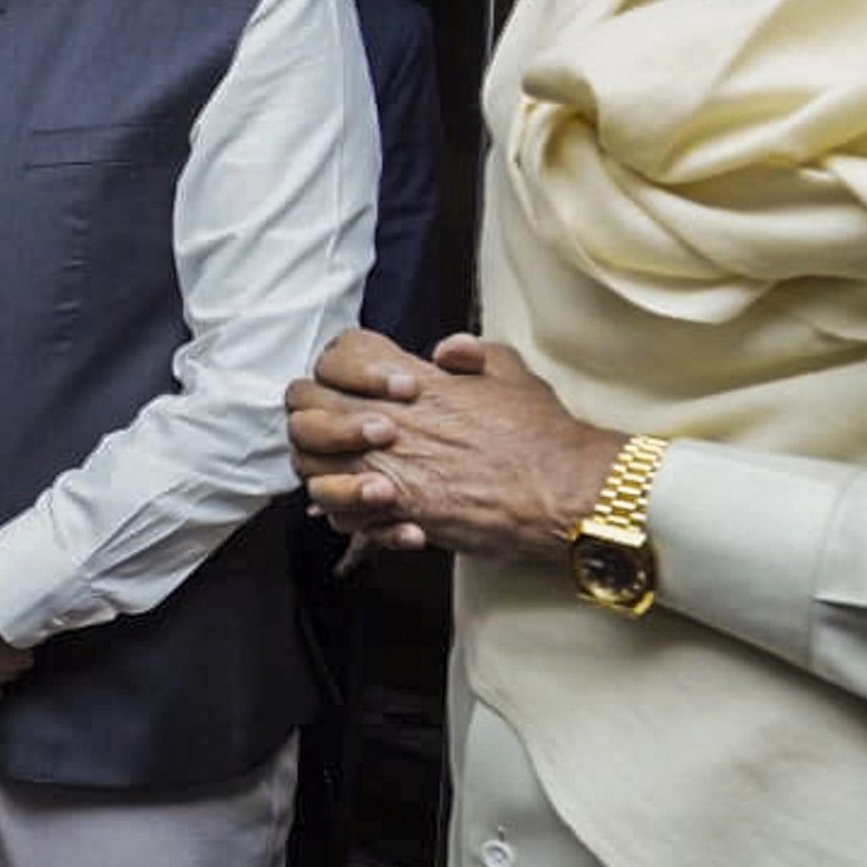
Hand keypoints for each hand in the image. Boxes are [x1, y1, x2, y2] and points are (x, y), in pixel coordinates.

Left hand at [289, 331, 622, 566]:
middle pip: (304, 405)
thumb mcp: (509, 370)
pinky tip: (386, 513)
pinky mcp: (398, 510)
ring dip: (326, 470)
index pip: (339, 354)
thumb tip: (446, 350)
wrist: (561, 489)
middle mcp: (390, 418)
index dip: (343, 368)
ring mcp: (389, 464)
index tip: (371, 388)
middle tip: (350, 437)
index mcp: (414, 379)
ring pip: (308, 464)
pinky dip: (352, 517)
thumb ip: (470, 353)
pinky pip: (340, 514)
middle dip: (317, 417)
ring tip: (363, 479)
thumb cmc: (541, 433)